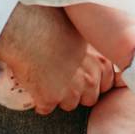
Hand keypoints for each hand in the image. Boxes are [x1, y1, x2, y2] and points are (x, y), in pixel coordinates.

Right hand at [0, 4, 115, 113]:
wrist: (28, 30)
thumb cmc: (53, 24)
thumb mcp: (82, 34)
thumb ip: (91, 49)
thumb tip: (91, 53)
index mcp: (100, 63)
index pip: (106, 84)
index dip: (92, 82)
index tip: (81, 76)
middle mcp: (89, 79)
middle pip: (89, 99)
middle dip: (78, 93)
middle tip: (62, 78)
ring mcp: (71, 91)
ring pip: (69, 105)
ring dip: (59, 97)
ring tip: (47, 79)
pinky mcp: (50, 99)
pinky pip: (45, 108)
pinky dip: (39, 101)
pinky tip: (33, 85)